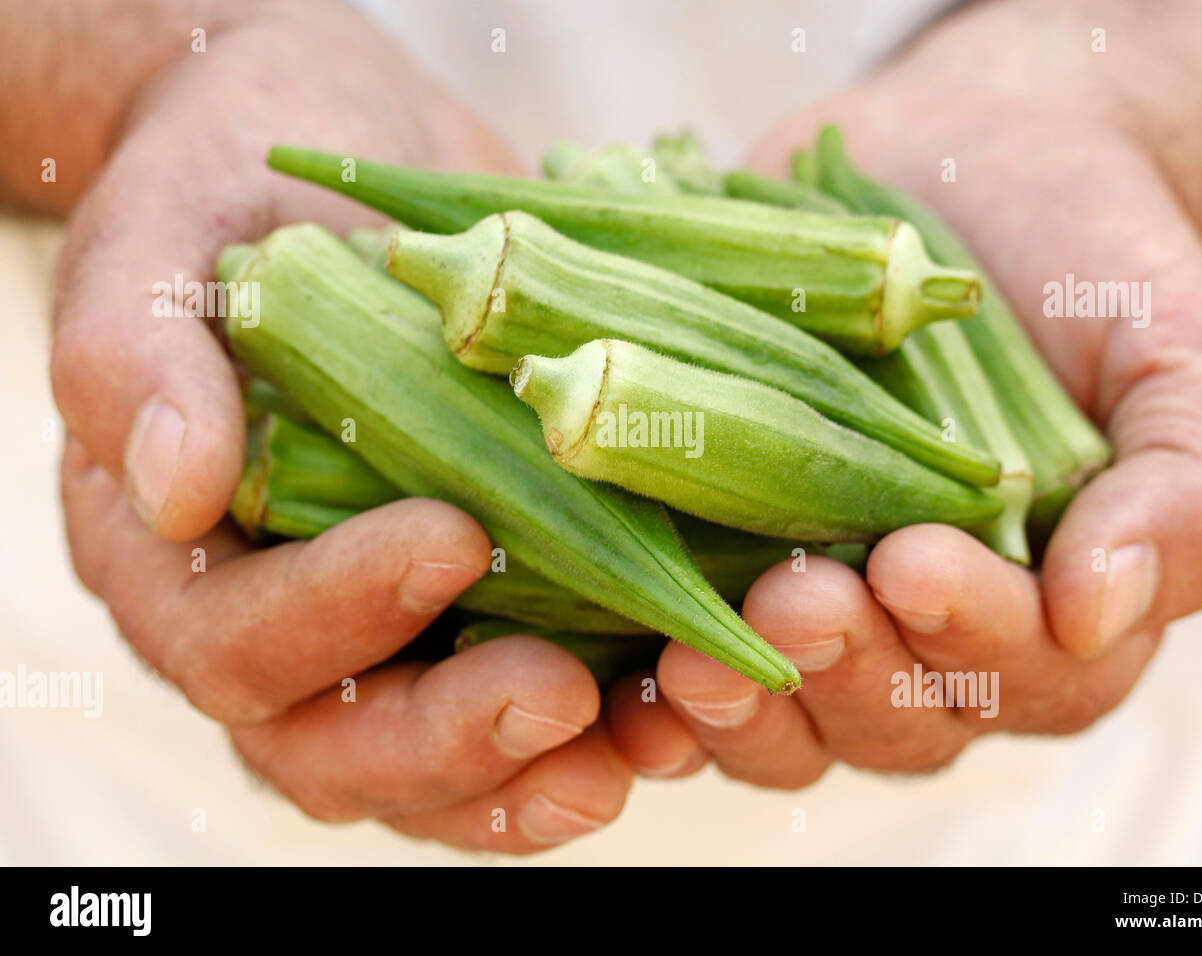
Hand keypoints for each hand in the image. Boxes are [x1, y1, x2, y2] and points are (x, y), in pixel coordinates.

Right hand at [43, 2, 629, 849]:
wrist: (339, 156)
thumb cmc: (235, 182)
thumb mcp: (165, 230)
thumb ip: (137, 355)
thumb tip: (173, 489)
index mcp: (176, 554)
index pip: (232, 635)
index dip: (333, 613)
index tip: (451, 538)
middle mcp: (276, 620)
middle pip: (337, 747)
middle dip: (450, 738)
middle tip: (562, 697)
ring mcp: (384, 628)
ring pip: (436, 763)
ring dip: (535, 775)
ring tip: (636, 746)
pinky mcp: (481, 607)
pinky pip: (522, 709)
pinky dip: (595, 727)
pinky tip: (671, 705)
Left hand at [607, 0, 1201, 784]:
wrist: (968, 168)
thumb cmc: (1086, 265)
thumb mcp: (1175, 357)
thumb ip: (1181, 492)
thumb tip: (1102, 614)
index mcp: (1048, 612)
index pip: (1023, 673)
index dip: (969, 635)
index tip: (914, 560)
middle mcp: (927, 637)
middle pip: (890, 719)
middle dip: (841, 668)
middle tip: (796, 601)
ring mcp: (816, 607)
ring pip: (785, 720)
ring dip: (738, 709)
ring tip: (696, 659)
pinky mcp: (716, 565)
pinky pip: (684, 664)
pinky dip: (651, 694)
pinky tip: (625, 678)